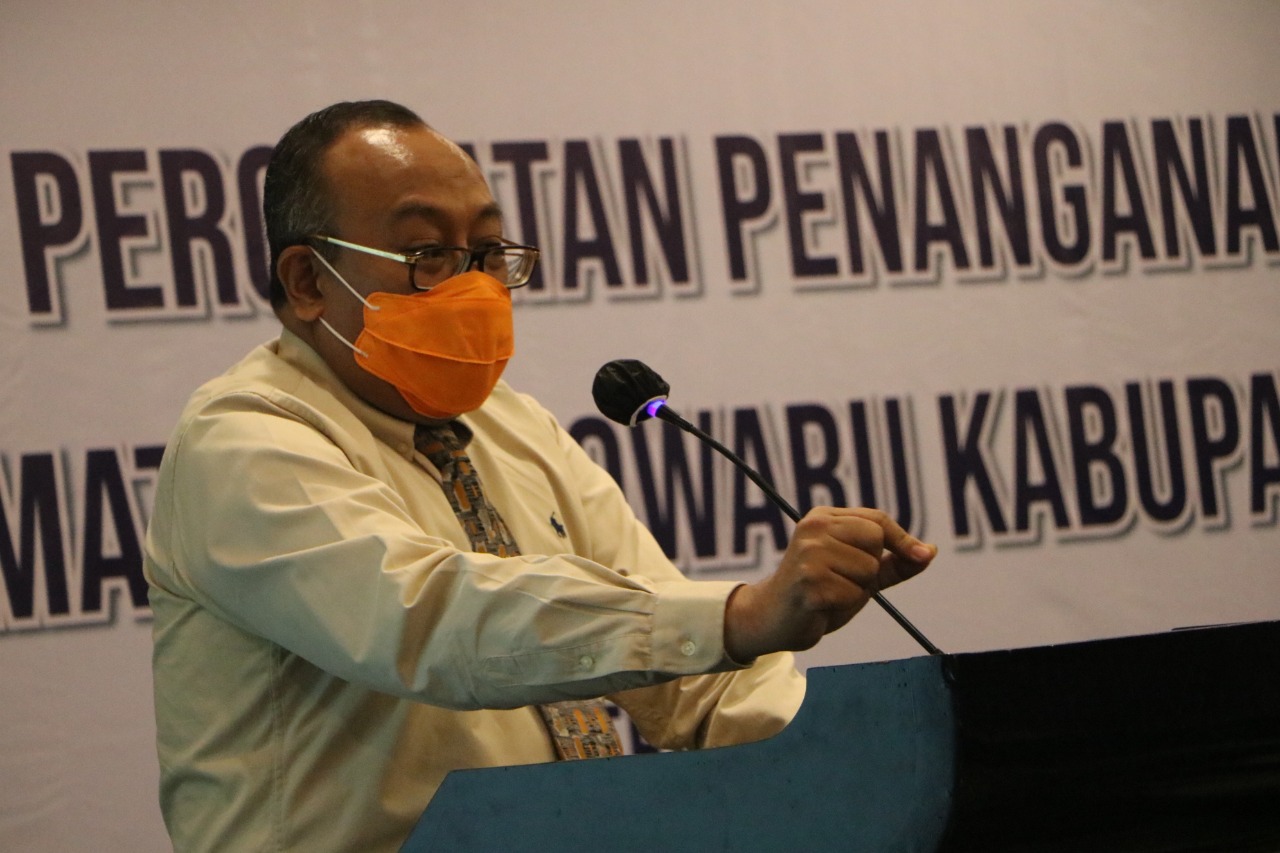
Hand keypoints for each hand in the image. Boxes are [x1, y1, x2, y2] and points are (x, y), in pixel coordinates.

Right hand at [723, 507, 935, 661]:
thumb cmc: (818, 593)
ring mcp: (810, 553)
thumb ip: (893, 562)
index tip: (921, 556)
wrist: (772, 620)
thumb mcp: (858, 572)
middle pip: (875, 540)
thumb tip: (929, 551)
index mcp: (823, 518)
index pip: (877, 519)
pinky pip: (854, 594)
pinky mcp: (809, 581)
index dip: (902, 539)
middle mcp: (814, 528)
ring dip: (857, 590)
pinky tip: (821, 604)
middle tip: (842, 580)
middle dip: (870, 568)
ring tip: (830, 593)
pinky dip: (845, 605)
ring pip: (867, 569)